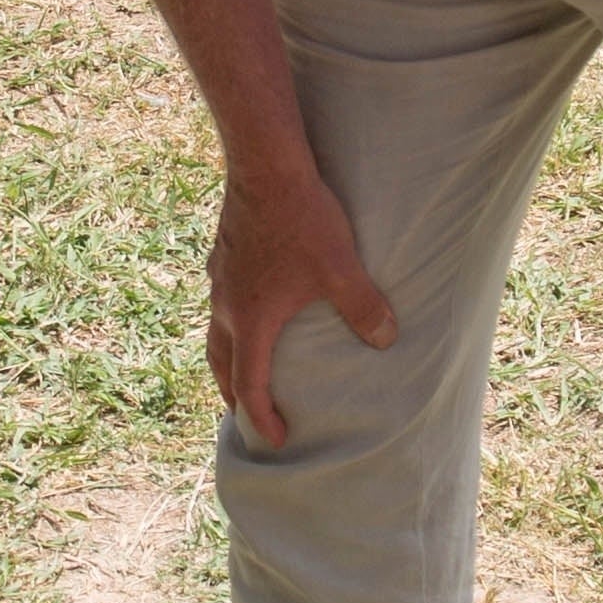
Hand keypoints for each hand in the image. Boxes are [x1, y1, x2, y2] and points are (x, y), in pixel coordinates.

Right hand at [207, 152, 394, 445]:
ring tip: (244, 365)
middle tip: (247, 413)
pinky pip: (221, 300)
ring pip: (216, 331)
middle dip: (234, 394)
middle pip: (220, 364)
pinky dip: (231, 320)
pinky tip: (251, 305)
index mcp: (252, 321)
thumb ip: (364, 307)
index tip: (276, 437)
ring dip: (228, 357)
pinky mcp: (222, 253)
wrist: (264, 166)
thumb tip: (387, 340)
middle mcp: (226, 305)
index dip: (262, 417)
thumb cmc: (302, 219)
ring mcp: (219, 278)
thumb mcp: (341, 268)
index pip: (250, 385)